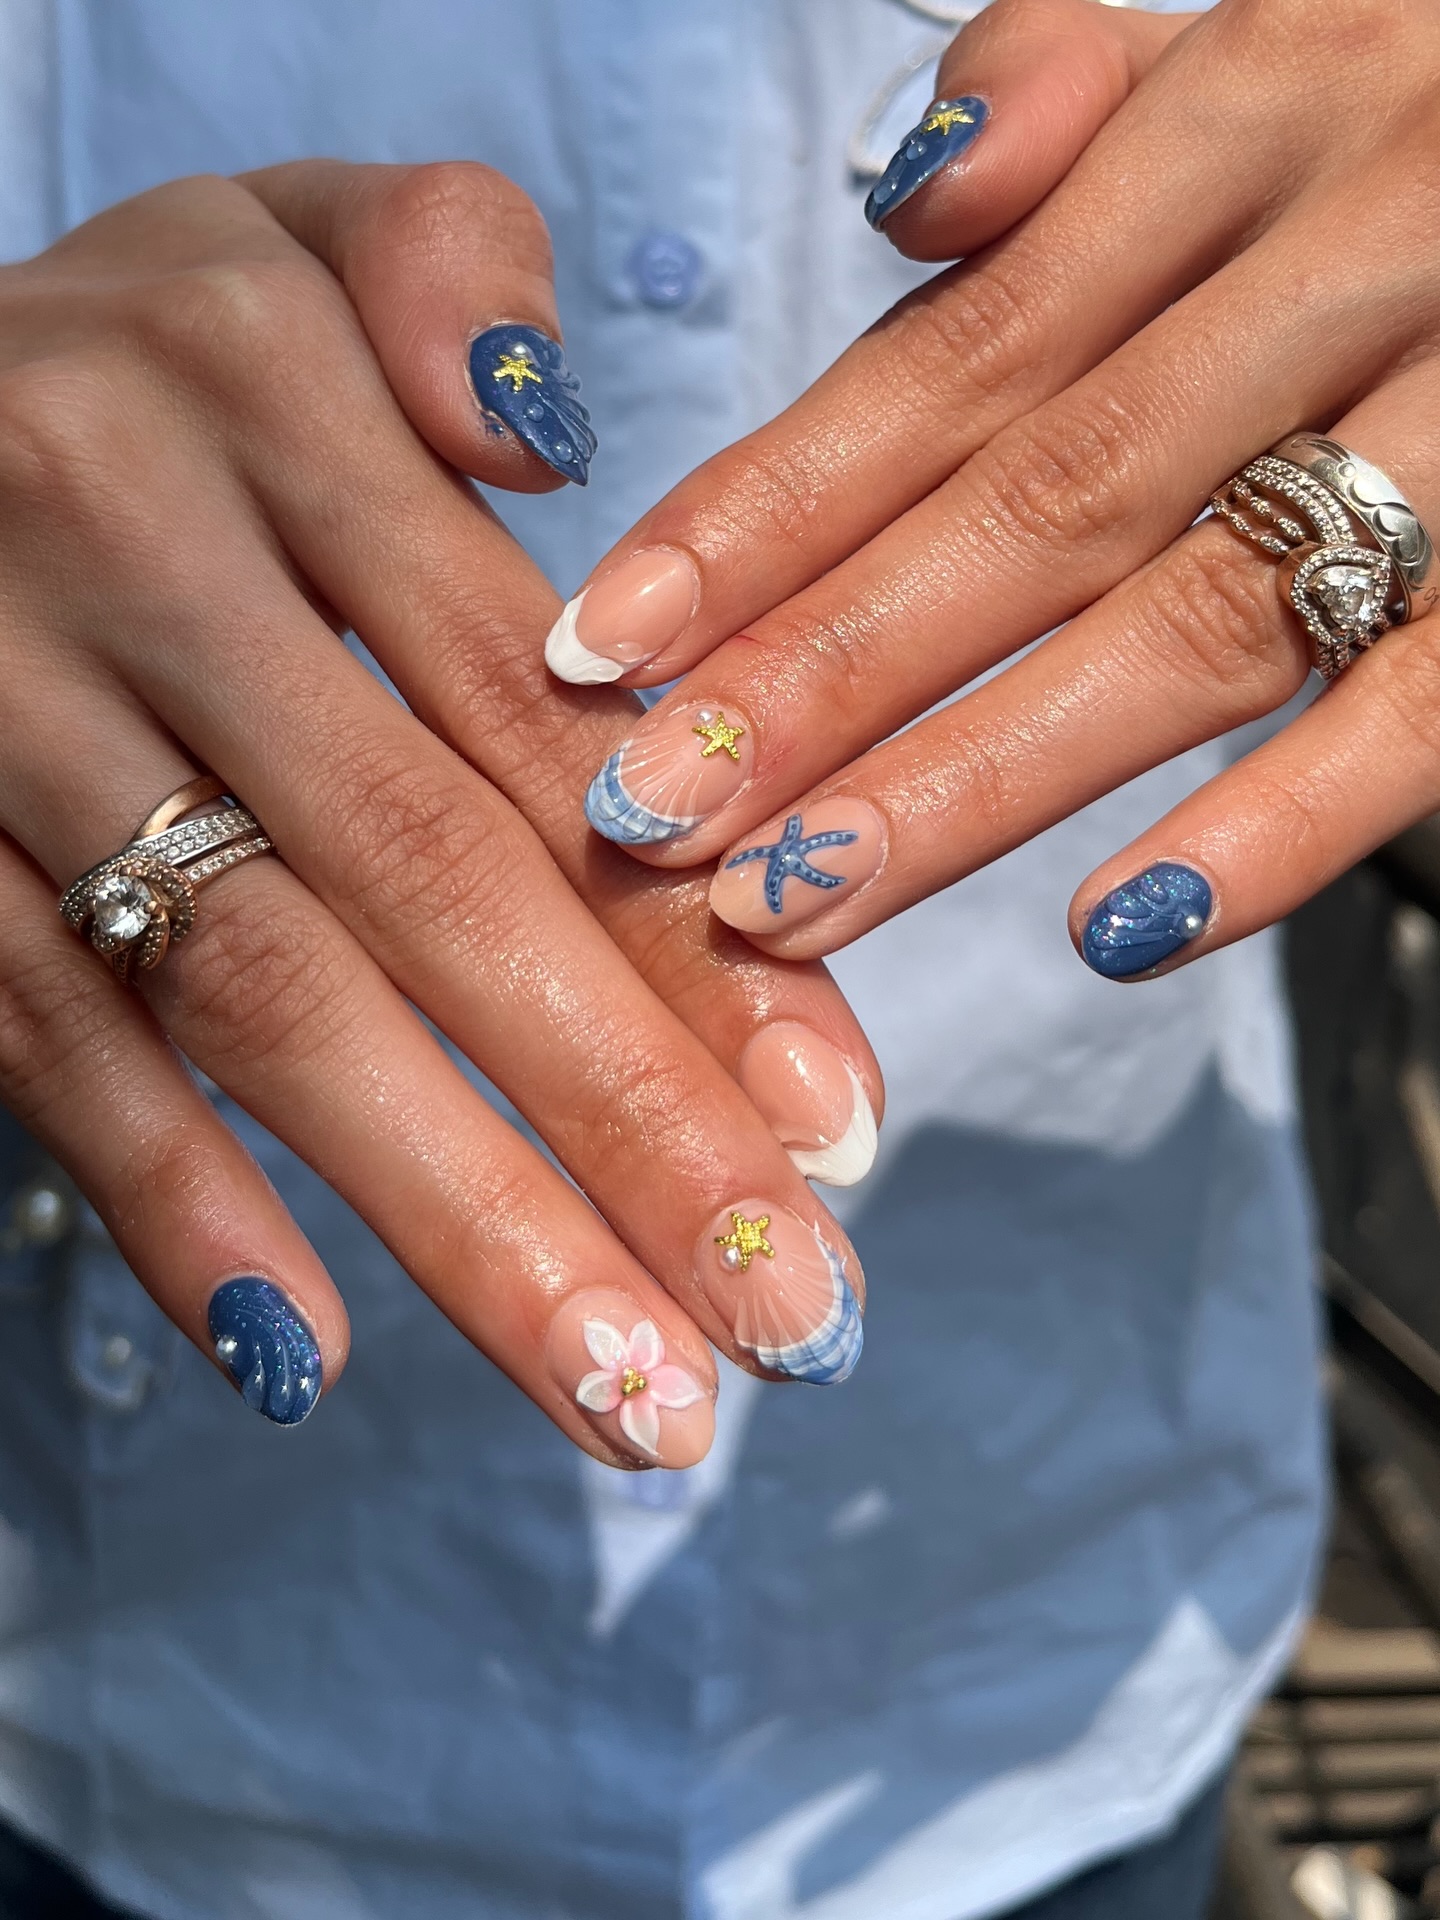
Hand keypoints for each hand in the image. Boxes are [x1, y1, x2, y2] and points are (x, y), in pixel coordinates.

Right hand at [0, 160, 879, 1465]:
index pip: (543, 709)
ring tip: (623, 1393)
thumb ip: (450, 286)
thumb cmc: (132, 350)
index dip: (698, 925)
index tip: (837, 1126)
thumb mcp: (287, 235)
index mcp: (273, 388)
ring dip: (451, 1213)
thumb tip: (561, 460)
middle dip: (627, 1122)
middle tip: (789, 1324)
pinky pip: (33, 1027)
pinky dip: (163, 1191)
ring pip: (258, 988)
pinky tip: (296, 1356)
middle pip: (431, 876)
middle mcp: (130, 542)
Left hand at [552, 0, 1439, 989]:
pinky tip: (1119, 929)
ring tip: (799, 901)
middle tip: (646, 818)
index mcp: (1246, 120)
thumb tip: (907, 195)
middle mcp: (1352, 247)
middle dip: (822, 673)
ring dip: (980, 773)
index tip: (603, 648)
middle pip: (1032, 500)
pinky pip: (1432, 702)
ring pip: (1194, 612)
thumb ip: (1079, 92)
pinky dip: (1285, 821)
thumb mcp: (1287, 25)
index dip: (760, 513)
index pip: (947, 360)